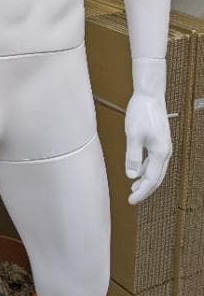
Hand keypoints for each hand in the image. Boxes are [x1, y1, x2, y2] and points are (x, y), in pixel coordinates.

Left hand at [124, 91, 171, 205]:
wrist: (149, 95)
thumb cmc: (141, 112)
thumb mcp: (133, 135)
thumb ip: (132, 157)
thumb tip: (132, 175)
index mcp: (160, 152)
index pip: (151, 180)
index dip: (142, 192)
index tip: (131, 200)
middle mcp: (166, 151)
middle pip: (157, 178)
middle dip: (145, 189)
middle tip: (132, 198)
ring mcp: (164, 146)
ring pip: (156, 170)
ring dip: (146, 179)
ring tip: (134, 187)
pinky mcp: (160, 141)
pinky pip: (155, 161)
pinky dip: (147, 169)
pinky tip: (138, 170)